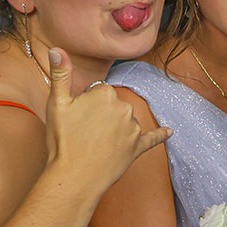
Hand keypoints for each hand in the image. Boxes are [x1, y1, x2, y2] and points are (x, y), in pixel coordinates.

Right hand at [43, 49, 171, 189]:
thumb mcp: (57, 104)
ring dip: (115, 129)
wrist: (74, 177)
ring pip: (125, 121)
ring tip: (94, 144)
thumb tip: (58, 49)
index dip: (85, 104)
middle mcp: (124, 107)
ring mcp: (133, 128)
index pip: (98, 92)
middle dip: (100, 115)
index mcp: (105, 93)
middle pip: (113, 105)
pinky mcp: (138, 147)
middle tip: (83, 132)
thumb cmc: (63, 141)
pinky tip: (170, 132)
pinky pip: (152, 138)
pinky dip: (160, 135)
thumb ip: (61, 74)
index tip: (76, 117)